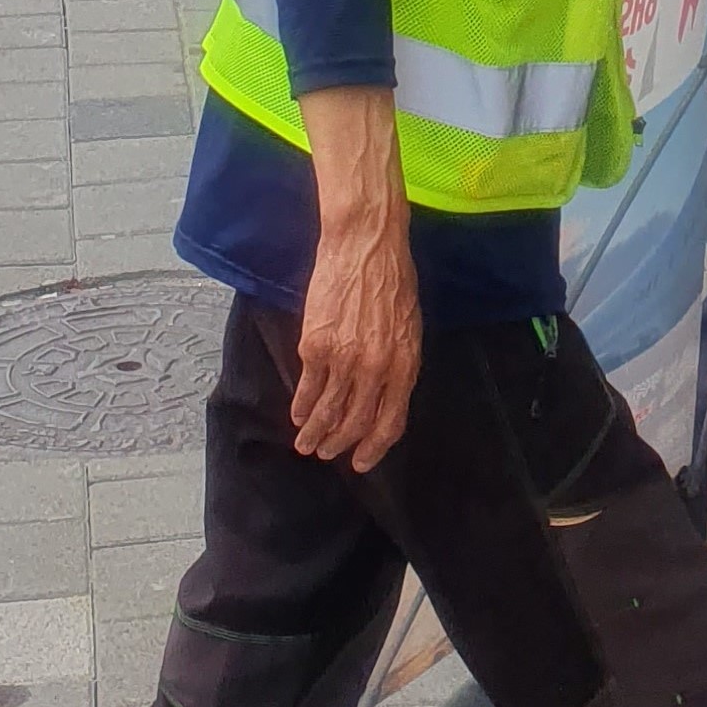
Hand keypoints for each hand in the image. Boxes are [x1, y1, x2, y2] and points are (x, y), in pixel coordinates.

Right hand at [291, 87, 420, 472]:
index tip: (361, 461)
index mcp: (405, 364)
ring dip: (315, 433)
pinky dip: (301, 405)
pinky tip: (297, 414)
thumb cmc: (392, 279)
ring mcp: (345, 359)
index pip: (391, 421)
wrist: (365, 244)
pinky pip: (307, 387)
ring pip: (328, 410)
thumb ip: (398, 362)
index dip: (374, 447)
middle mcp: (376, 368)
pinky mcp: (315, 345)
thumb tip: (384, 393)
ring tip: (306, 446)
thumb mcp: (409, 325)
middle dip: (339, 444)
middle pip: (356, 422)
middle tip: (327, 454)